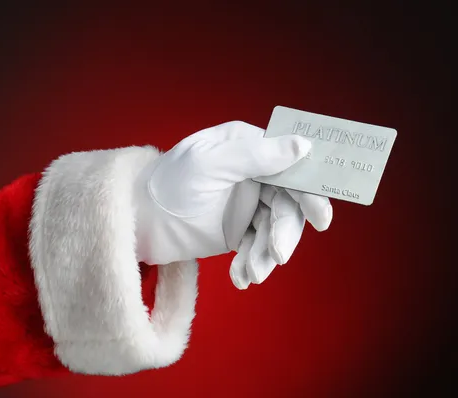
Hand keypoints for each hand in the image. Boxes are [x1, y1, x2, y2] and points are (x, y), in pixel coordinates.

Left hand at [134, 121, 331, 288]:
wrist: (137, 220)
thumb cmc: (167, 184)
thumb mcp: (208, 164)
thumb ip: (254, 155)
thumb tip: (303, 146)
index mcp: (248, 147)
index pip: (290, 167)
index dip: (309, 191)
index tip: (320, 218)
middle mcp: (253, 173)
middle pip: (287, 204)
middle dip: (284, 232)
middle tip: (278, 255)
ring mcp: (247, 203)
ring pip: (274, 229)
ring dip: (267, 253)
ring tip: (252, 273)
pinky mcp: (238, 230)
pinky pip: (257, 247)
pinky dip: (252, 263)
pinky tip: (241, 278)